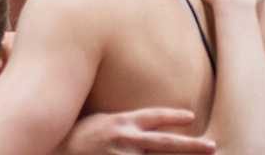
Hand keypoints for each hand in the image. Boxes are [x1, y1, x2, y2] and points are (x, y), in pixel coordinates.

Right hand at [58, 108, 214, 154]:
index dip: (173, 116)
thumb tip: (141, 126)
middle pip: (165, 142)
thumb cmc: (75, 135)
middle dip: (190, 145)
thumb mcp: (99, 122)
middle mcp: (125, 139)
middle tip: (212, 147)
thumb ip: (121, 124)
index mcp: (120, 122)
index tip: (190, 117)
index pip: (152, 117)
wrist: (53, 147)